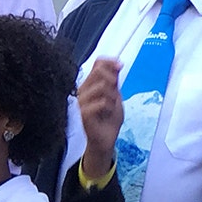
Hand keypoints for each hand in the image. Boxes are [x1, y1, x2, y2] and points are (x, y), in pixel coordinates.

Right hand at [77, 58, 122, 177]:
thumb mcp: (116, 96)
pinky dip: (110, 106)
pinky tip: (108, 113)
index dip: (110, 62)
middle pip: (98, 72)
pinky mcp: (83, 113)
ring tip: (112, 106)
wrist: (106, 140)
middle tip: (116, 91)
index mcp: (90, 84)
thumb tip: (117, 64)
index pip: (97, 63)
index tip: (120, 66)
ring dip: (112, 96)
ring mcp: (81, 102)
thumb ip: (114, 80)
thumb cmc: (109, 118)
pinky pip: (101, 102)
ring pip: (101, 86)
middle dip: (112, 79)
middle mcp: (83, 90)